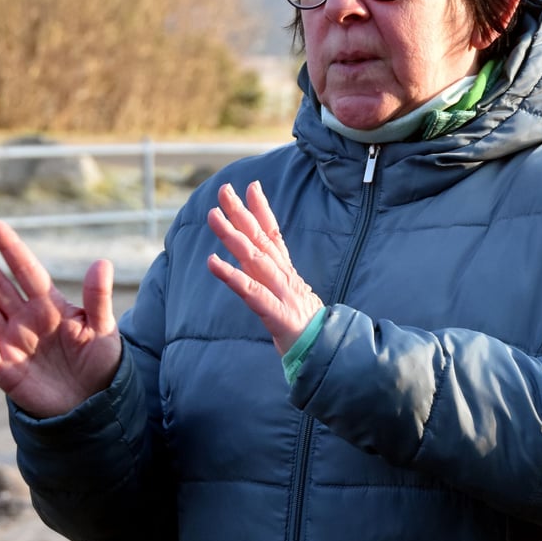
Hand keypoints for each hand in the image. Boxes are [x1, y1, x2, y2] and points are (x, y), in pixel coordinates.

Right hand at [0, 220, 121, 417]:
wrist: (92, 401)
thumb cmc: (100, 360)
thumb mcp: (103, 327)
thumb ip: (98, 297)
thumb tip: (102, 261)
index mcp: (51, 305)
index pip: (28, 271)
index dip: (11, 249)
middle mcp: (26, 319)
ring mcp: (12, 342)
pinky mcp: (5, 369)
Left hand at [207, 181, 322, 354]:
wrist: (329, 354)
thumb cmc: (308, 328)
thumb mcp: (294, 298)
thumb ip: (280, 279)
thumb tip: (267, 265)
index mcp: (288, 273)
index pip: (275, 235)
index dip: (263, 209)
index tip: (252, 186)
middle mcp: (285, 278)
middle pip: (261, 239)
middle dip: (242, 212)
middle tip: (224, 189)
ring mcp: (282, 294)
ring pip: (255, 259)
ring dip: (233, 236)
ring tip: (214, 216)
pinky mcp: (276, 314)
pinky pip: (251, 292)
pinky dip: (231, 276)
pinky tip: (212, 263)